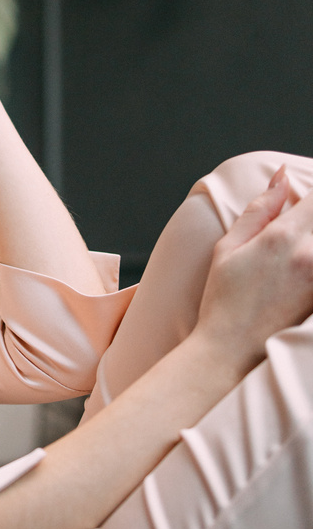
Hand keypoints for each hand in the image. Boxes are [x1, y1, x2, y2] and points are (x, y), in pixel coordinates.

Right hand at [195, 168, 312, 372]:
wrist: (232, 352)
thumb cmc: (224, 301)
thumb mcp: (228, 248)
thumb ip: (259, 209)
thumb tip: (282, 176)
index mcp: (283, 236)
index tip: (306, 196)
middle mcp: (310, 254)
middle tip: (301, 226)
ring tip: (299, 250)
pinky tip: (305, 261)